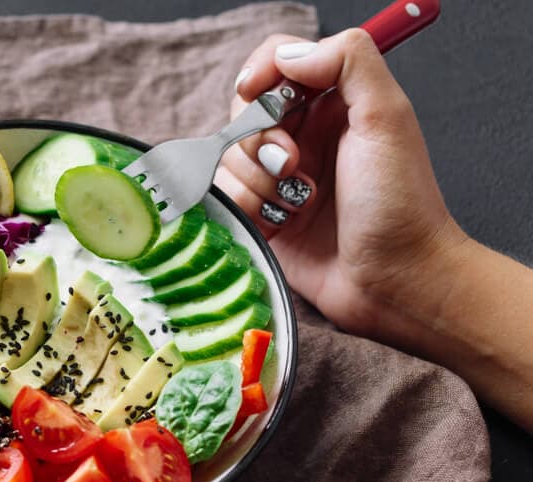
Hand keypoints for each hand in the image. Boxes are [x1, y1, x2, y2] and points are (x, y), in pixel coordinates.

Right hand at [214, 29, 468, 339]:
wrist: (395, 281)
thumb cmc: (400, 204)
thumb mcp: (387, 117)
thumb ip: (347, 61)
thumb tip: (287, 54)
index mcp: (335, 103)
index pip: (277, 62)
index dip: (259, 73)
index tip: (255, 93)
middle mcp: (304, 135)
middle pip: (243, 111)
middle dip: (258, 138)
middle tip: (294, 165)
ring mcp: (280, 177)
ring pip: (229, 156)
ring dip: (258, 181)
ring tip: (298, 204)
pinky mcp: (263, 216)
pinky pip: (227, 197)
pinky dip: (249, 208)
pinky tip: (283, 224)